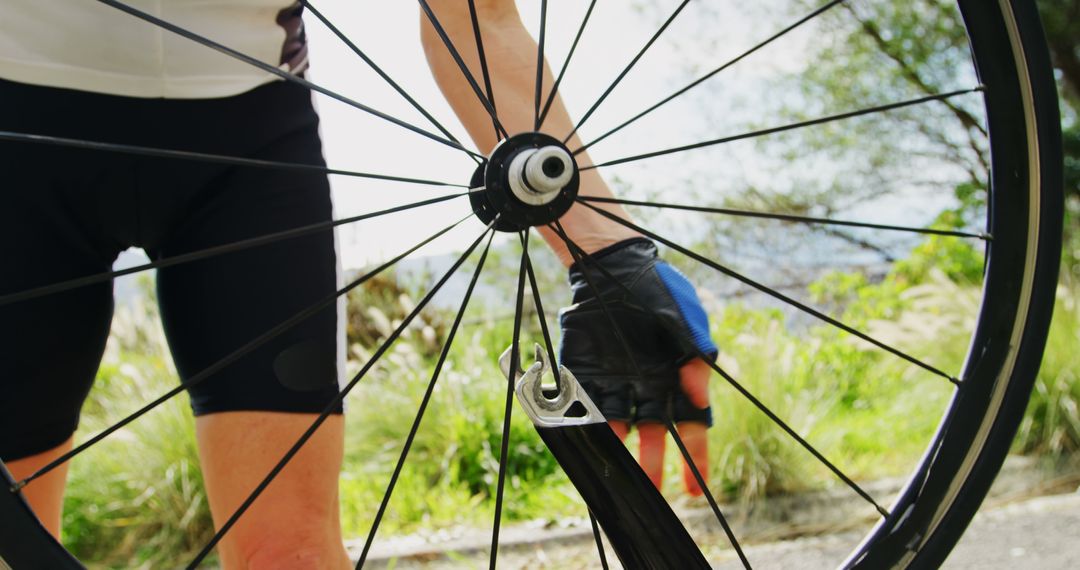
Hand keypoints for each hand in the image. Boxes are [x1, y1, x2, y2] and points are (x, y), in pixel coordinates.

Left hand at [558, 238, 715, 494]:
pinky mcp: (586, 376)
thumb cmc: (659, 292)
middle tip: (649, 492)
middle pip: (654, 438)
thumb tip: (700, 398)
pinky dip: (585, 429)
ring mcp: (616, 385)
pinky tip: (586, 448)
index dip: (694, 461)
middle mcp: (648, 389)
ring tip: (618, 479)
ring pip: (619, 429)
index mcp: (676, 381)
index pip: (692, 430)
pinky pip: (585, 408)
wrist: (614, 267)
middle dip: (652, 466)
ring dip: (619, 455)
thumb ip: (694, 358)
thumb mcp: (684, 321)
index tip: (694, 490)